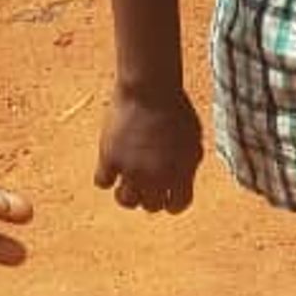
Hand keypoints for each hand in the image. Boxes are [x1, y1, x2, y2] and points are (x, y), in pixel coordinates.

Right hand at [95, 84, 203, 213]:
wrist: (150, 89)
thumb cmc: (175, 109)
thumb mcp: (193, 139)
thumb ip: (188, 164)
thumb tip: (182, 181)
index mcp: (181, 174)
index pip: (177, 206)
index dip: (172, 201)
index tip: (166, 194)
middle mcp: (157, 177)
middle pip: (151, 206)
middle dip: (150, 196)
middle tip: (146, 181)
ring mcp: (132, 170)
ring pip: (125, 201)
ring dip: (127, 193)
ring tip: (127, 180)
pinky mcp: (109, 158)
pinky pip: (102, 182)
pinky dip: (105, 177)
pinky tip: (110, 165)